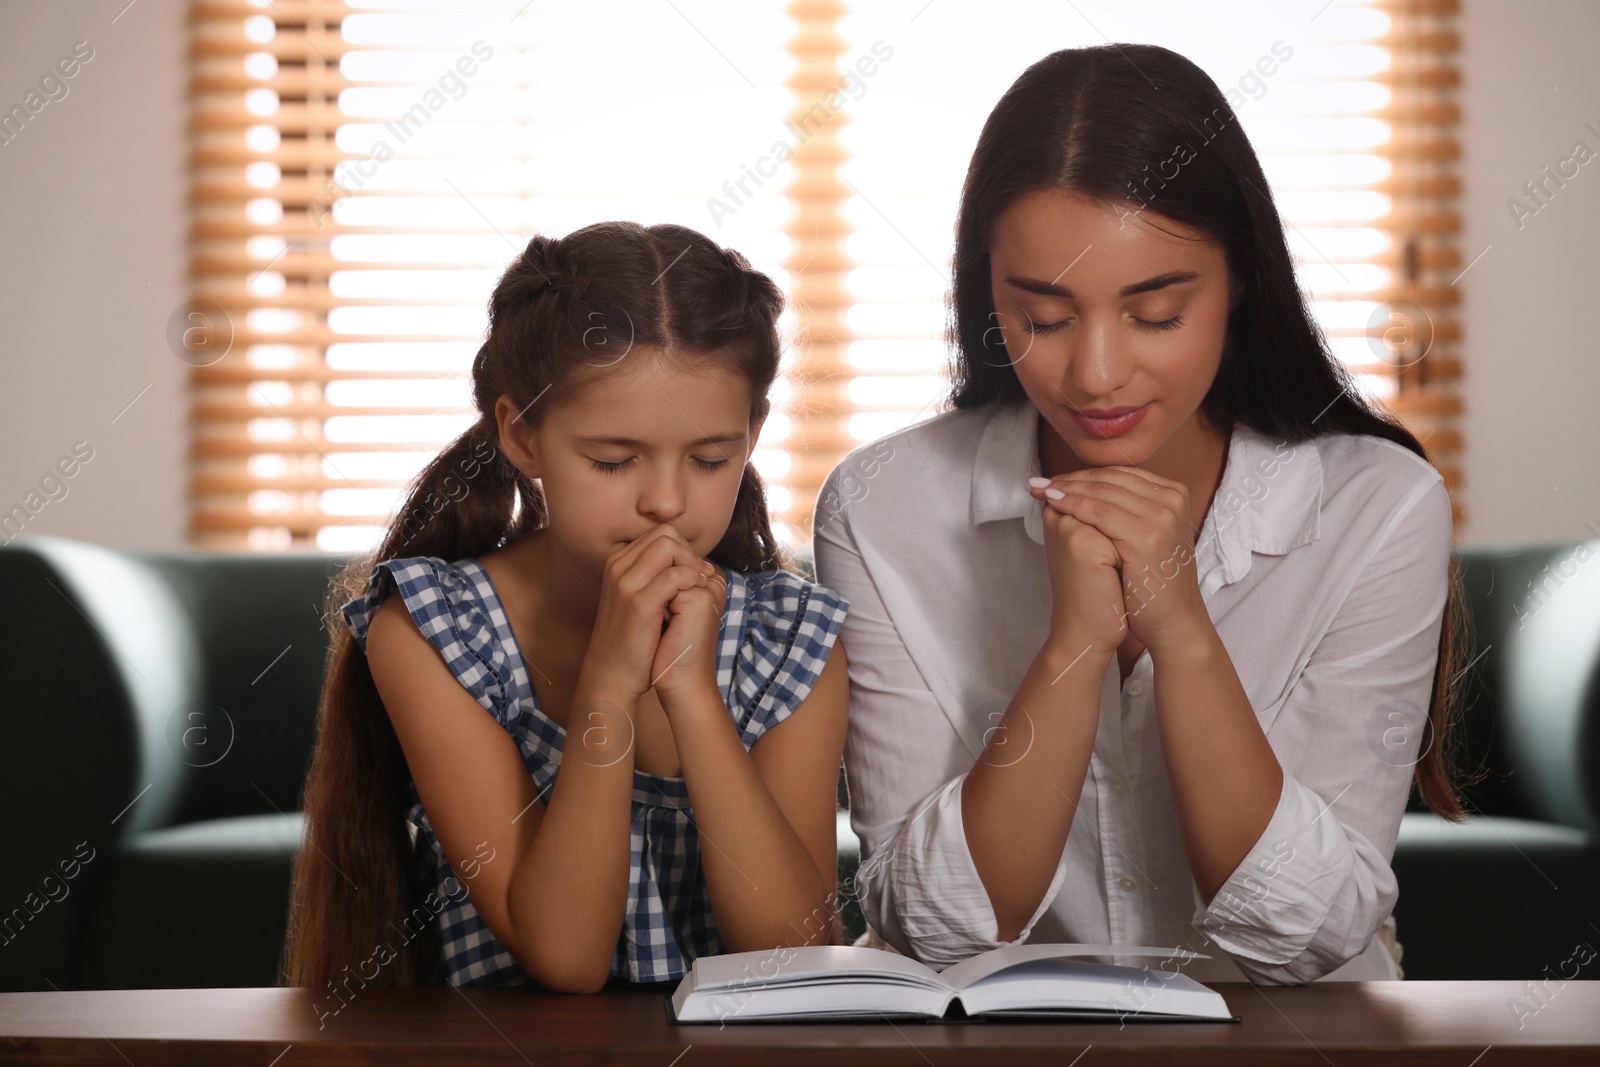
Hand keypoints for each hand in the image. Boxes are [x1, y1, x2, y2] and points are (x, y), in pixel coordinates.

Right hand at [577, 523, 714, 706]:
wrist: (612, 674)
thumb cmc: (630, 639)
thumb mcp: (636, 600)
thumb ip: (652, 576)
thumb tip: (683, 560)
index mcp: (617, 563)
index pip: (659, 534)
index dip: (683, 550)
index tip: (695, 572)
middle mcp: (617, 566)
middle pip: (664, 533)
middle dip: (689, 552)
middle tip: (699, 578)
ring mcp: (625, 582)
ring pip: (669, 546)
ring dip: (691, 564)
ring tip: (698, 587)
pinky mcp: (638, 602)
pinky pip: (674, 575)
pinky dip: (691, 581)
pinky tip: (694, 598)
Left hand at [1029, 467, 1205, 652]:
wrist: (1171, 621)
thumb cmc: (1152, 580)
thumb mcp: (1145, 533)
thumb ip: (1127, 507)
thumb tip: (1086, 486)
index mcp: (1174, 493)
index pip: (1120, 473)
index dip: (1084, 474)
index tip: (1054, 479)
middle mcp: (1172, 498)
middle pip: (1111, 478)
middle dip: (1071, 478)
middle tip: (1040, 482)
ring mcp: (1162, 516)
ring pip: (1103, 492)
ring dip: (1066, 489)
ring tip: (1041, 491)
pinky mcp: (1147, 536)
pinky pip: (1100, 513)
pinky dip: (1073, 505)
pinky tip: (1053, 504)